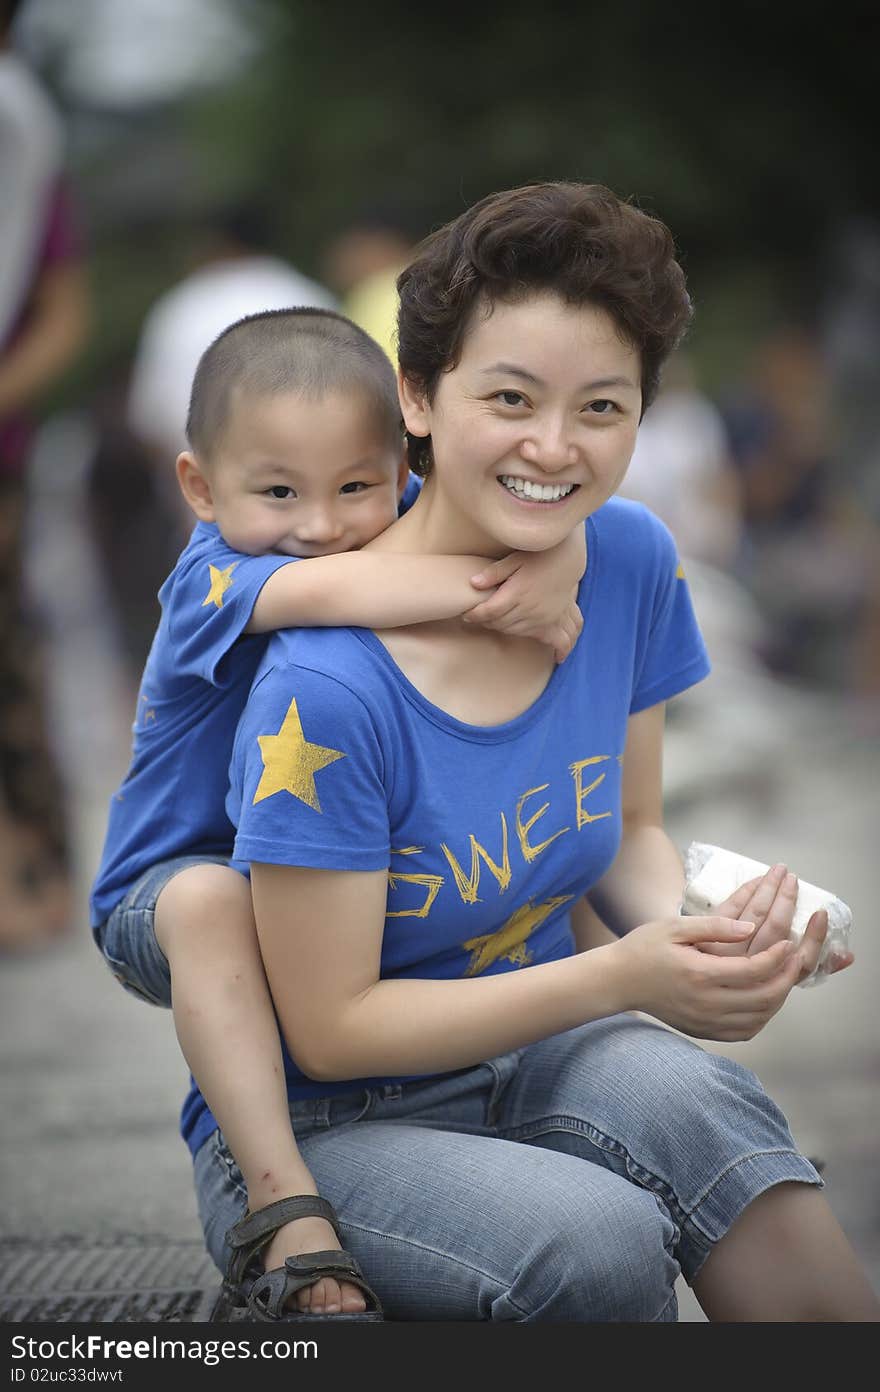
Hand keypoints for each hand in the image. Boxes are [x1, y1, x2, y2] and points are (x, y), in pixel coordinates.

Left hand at [465, 530, 585, 659]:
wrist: (567, 561)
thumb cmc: (538, 556)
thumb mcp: (515, 559)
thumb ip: (494, 572)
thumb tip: (473, 583)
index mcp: (518, 592)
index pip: (490, 611)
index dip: (475, 615)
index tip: (466, 614)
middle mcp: (529, 607)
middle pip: (499, 623)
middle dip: (484, 622)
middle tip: (476, 617)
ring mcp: (541, 616)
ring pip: (512, 631)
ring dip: (499, 627)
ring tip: (491, 620)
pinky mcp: (550, 621)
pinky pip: (529, 634)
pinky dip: (516, 631)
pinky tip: (515, 628)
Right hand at [612, 913, 807, 1041]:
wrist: (618, 981)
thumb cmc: (645, 947)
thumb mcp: (675, 926)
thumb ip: (715, 925)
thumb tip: (752, 926)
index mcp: (699, 974)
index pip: (754, 969)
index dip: (778, 957)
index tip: (789, 943)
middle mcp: (705, 1003)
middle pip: (763, 998)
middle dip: (786, 978)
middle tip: (795, 959)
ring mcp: (704, 1022)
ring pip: (759, 1018)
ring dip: (778, 999)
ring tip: (784, 977)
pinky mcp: (703, 1032)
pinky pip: (744, 1032)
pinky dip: (762, 1018)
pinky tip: (765, 999)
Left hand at [697, 863, 853, 980]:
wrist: (694, 980)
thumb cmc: (743, 973)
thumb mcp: (781, 976)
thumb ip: (813, 965)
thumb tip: (847, 956)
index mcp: (771, 980)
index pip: (801, 961)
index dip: (814, 937)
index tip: (820, 914)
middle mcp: (751, 967)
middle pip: (776, 930)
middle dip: (787, 901)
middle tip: (794, 880)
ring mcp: (727, 952)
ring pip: (754, 914)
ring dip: (769, 889)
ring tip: (780, 872)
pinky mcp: (708, 936)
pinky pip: (731, 906)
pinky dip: (747, 890)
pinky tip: (758, 879)